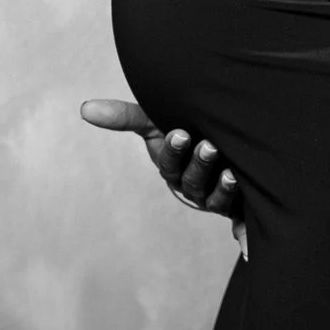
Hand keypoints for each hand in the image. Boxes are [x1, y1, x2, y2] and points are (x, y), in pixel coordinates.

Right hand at [78, 98, 247, 256]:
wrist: (224, 142)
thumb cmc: (185, 129)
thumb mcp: (156, 121)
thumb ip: (125, 116)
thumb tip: (84, 108)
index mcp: (173, 167)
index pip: (169, 163)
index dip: (174, 150)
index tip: (181, 133)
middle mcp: (193, 186)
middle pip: (192, 181)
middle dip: (199, 165)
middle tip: (208, 146)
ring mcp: (216, 197)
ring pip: (215, 198)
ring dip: (222, 187)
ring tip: (230, 171)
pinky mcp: (240, 206)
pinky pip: (240, 217)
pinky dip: (243, 221)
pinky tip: (246, 210)